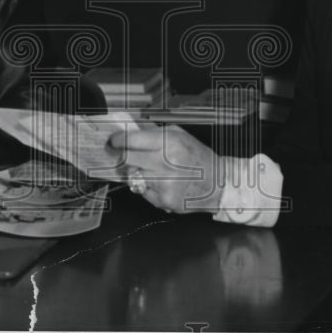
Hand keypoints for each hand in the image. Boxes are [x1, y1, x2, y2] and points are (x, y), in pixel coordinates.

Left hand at [108, 125, 223, 213]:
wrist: (218, 184)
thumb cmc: (199, 158)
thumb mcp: (180, 135)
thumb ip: (154, 133)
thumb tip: (130, 132)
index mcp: (169, 143)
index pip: (131, 141)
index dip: (117, 141)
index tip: (113, 141)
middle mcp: (164, 163)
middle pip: (127, 159)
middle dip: (122, 156)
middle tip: (122, 154)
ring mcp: (163, 184)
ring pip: (133, 176)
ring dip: (137, 172)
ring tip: (152, 170)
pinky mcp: (163, 200)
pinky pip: (143, 192)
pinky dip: (148, 187)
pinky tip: (162, 183)